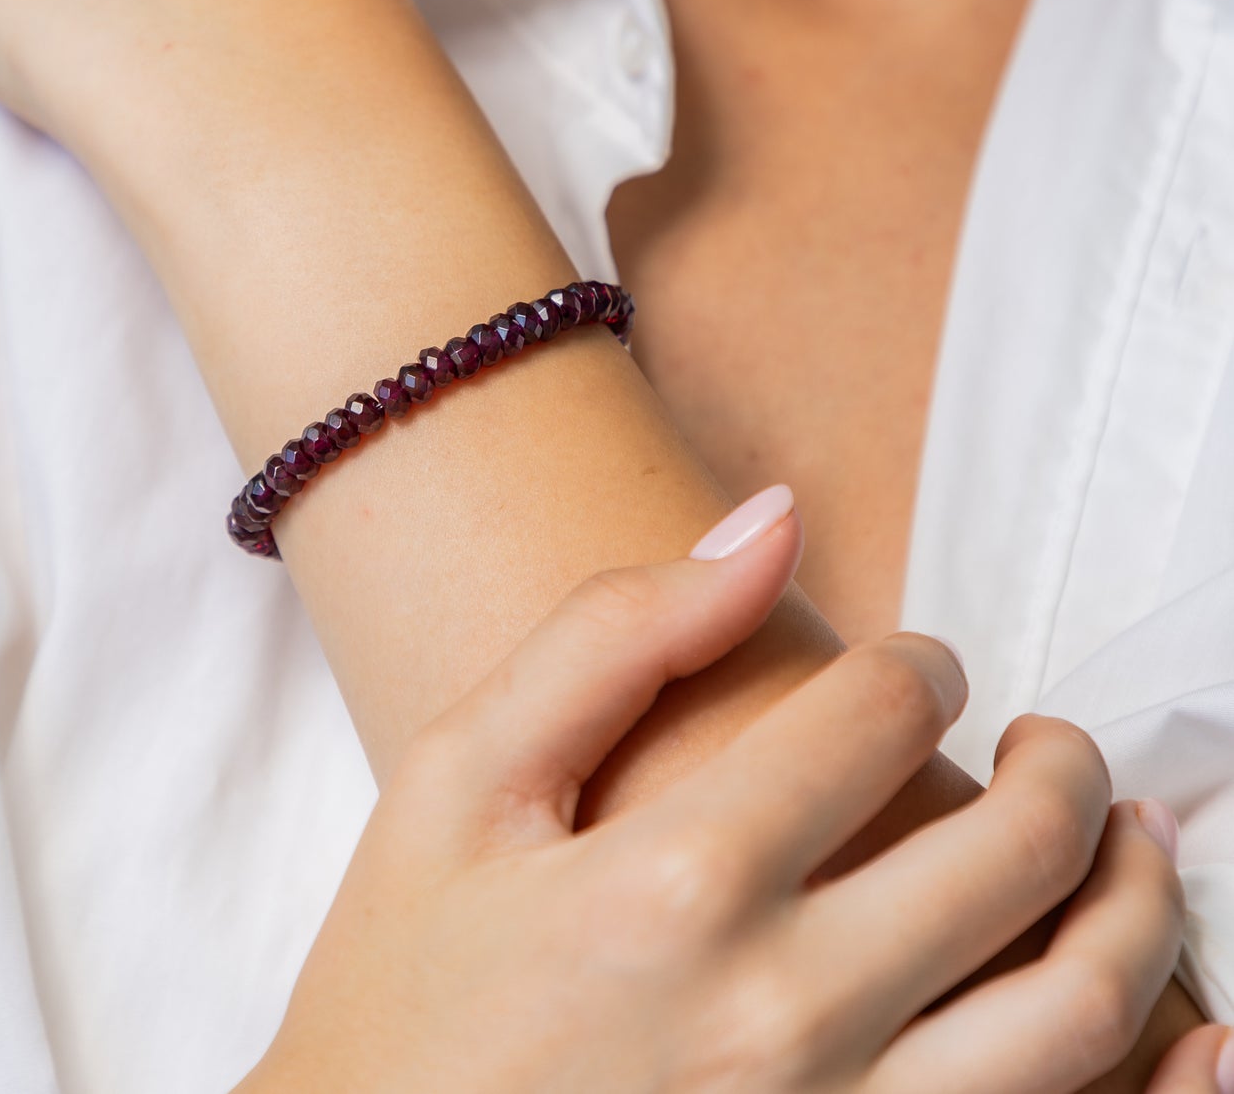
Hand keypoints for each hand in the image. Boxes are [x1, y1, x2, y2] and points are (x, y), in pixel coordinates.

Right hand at [242, 517, 1193, 1093]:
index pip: (876, 717)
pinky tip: (1204, 1038)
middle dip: (1059, 767)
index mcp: (677, 882)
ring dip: (1135, 903)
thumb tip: (768, 520)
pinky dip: (1169, 1089)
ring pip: (1074, 1014)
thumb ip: (609, 634)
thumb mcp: (458, 780)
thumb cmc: (403, 982)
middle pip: (1011, 854)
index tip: (919, 667)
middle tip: (1050, 740)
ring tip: (1128, 844)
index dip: (919, 664)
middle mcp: (781, 1016)